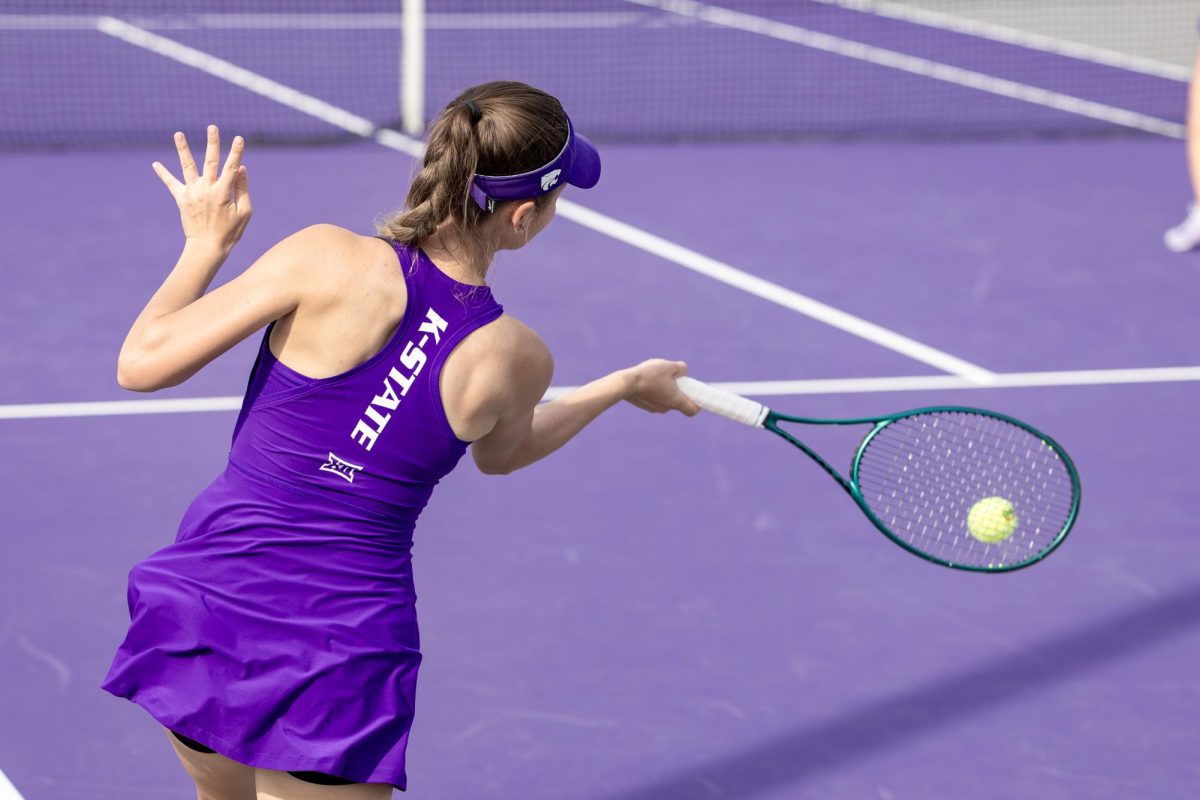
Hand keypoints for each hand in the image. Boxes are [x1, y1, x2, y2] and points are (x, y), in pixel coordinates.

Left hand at [152, 125, 251, 251]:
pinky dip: (163, 174)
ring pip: (187, 167)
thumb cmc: (230, 232)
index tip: (239, 138)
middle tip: (212, 127)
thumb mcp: (244, 212)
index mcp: (223, 193)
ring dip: (183, 149)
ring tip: (178, 134)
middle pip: (210, 161)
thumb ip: (242, 189)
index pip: (232, 168)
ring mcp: (192, 193)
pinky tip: (155, 164)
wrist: (206, 247)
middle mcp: (206, 189)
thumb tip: (241, 169)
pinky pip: (171, 184)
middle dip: (212, 143)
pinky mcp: (182, 199)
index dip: (236, 152)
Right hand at [623, 359, 700, 415]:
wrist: (626, 384)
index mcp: (676, 400)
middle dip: (678, 390)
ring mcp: (654, 408)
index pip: (693, 410)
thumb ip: (681, 368)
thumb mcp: (669, 366)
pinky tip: (647, 381)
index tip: (694, 394)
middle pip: (678, 402)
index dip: (697, 403)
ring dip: (665, 390)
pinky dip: (654, 392)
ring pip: (665, 400)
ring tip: (657, 377)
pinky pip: (655, 399)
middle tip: (673, 378)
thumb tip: (683, 371)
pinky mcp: (644, 406)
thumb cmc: (650, 375)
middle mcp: (666, 408)